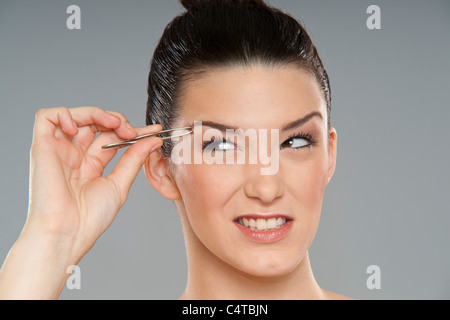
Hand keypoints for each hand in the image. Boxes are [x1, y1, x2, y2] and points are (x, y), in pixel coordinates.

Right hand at [24, 106, 162, 260]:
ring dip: (97, 113)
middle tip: (132, 132)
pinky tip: (80, 128)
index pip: (112, 137)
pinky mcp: (42, 146)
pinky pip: (48, 117)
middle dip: (117, 121)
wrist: (67, 232)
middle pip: (96, 123)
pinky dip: (66, 114)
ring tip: (115, 125)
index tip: (154, 131)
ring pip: (76, 116)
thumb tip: (153, 140)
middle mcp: (74, 155)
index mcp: (90, 165)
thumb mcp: (119, 184)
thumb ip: (134, 159)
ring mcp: (59, 150)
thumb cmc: (90, 218)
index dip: (133, 131)